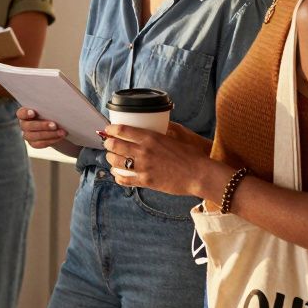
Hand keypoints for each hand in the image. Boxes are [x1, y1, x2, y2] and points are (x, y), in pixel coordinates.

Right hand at [17, 107, 66, 148]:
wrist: (56, 125)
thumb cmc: (52, 112)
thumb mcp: (50, 107)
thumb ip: (50, 104)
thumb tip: (60, 99)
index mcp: (25, 113)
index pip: (21, 113)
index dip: (26, 113)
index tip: (33, 113)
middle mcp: (24, 124)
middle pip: (28, 126)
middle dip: (42, 126)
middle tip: (55, 125)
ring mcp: (28, 134)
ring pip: (33, 136)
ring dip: (48, 134)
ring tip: (62, 132)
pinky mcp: (33, 143)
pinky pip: (39, 144)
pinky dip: (50, 141)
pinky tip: (59, 137)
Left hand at [101, 123, 219, 195]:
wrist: (200, 174)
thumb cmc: (192, 156)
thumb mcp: (176, 137)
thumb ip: (164, 132)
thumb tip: (159, 126)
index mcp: (150, 137)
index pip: (122, 130)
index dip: (111, 129)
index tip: (108, 129)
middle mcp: (143, 151)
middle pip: (114, 145)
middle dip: (107, 144)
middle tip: (108, 144)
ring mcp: (143, 167)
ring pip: (115, 162)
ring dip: (110, 159)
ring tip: (111, 158)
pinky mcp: (145, 181)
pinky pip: (124, 180)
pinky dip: (117, 177)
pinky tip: (117, 175)